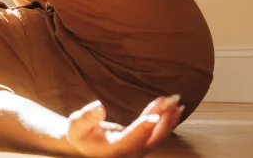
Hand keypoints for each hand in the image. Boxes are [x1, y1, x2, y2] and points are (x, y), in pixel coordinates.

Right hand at [65, 96, 183, 156]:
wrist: (84, 145)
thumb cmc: (80, 134)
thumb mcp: (77, 125)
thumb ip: (87, 117)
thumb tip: (98, 106)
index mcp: (114, 150)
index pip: (131, 140)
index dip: (142, 129)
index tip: (154, 117)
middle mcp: (129, 153)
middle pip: (151, 138)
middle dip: (163, 119)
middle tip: (171, 100)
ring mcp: (137, 150)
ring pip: (158, 137)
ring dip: (168, 119)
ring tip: (175, 101)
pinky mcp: (142, 144)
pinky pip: (157, 133)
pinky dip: (165, 121)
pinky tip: (172, 109)